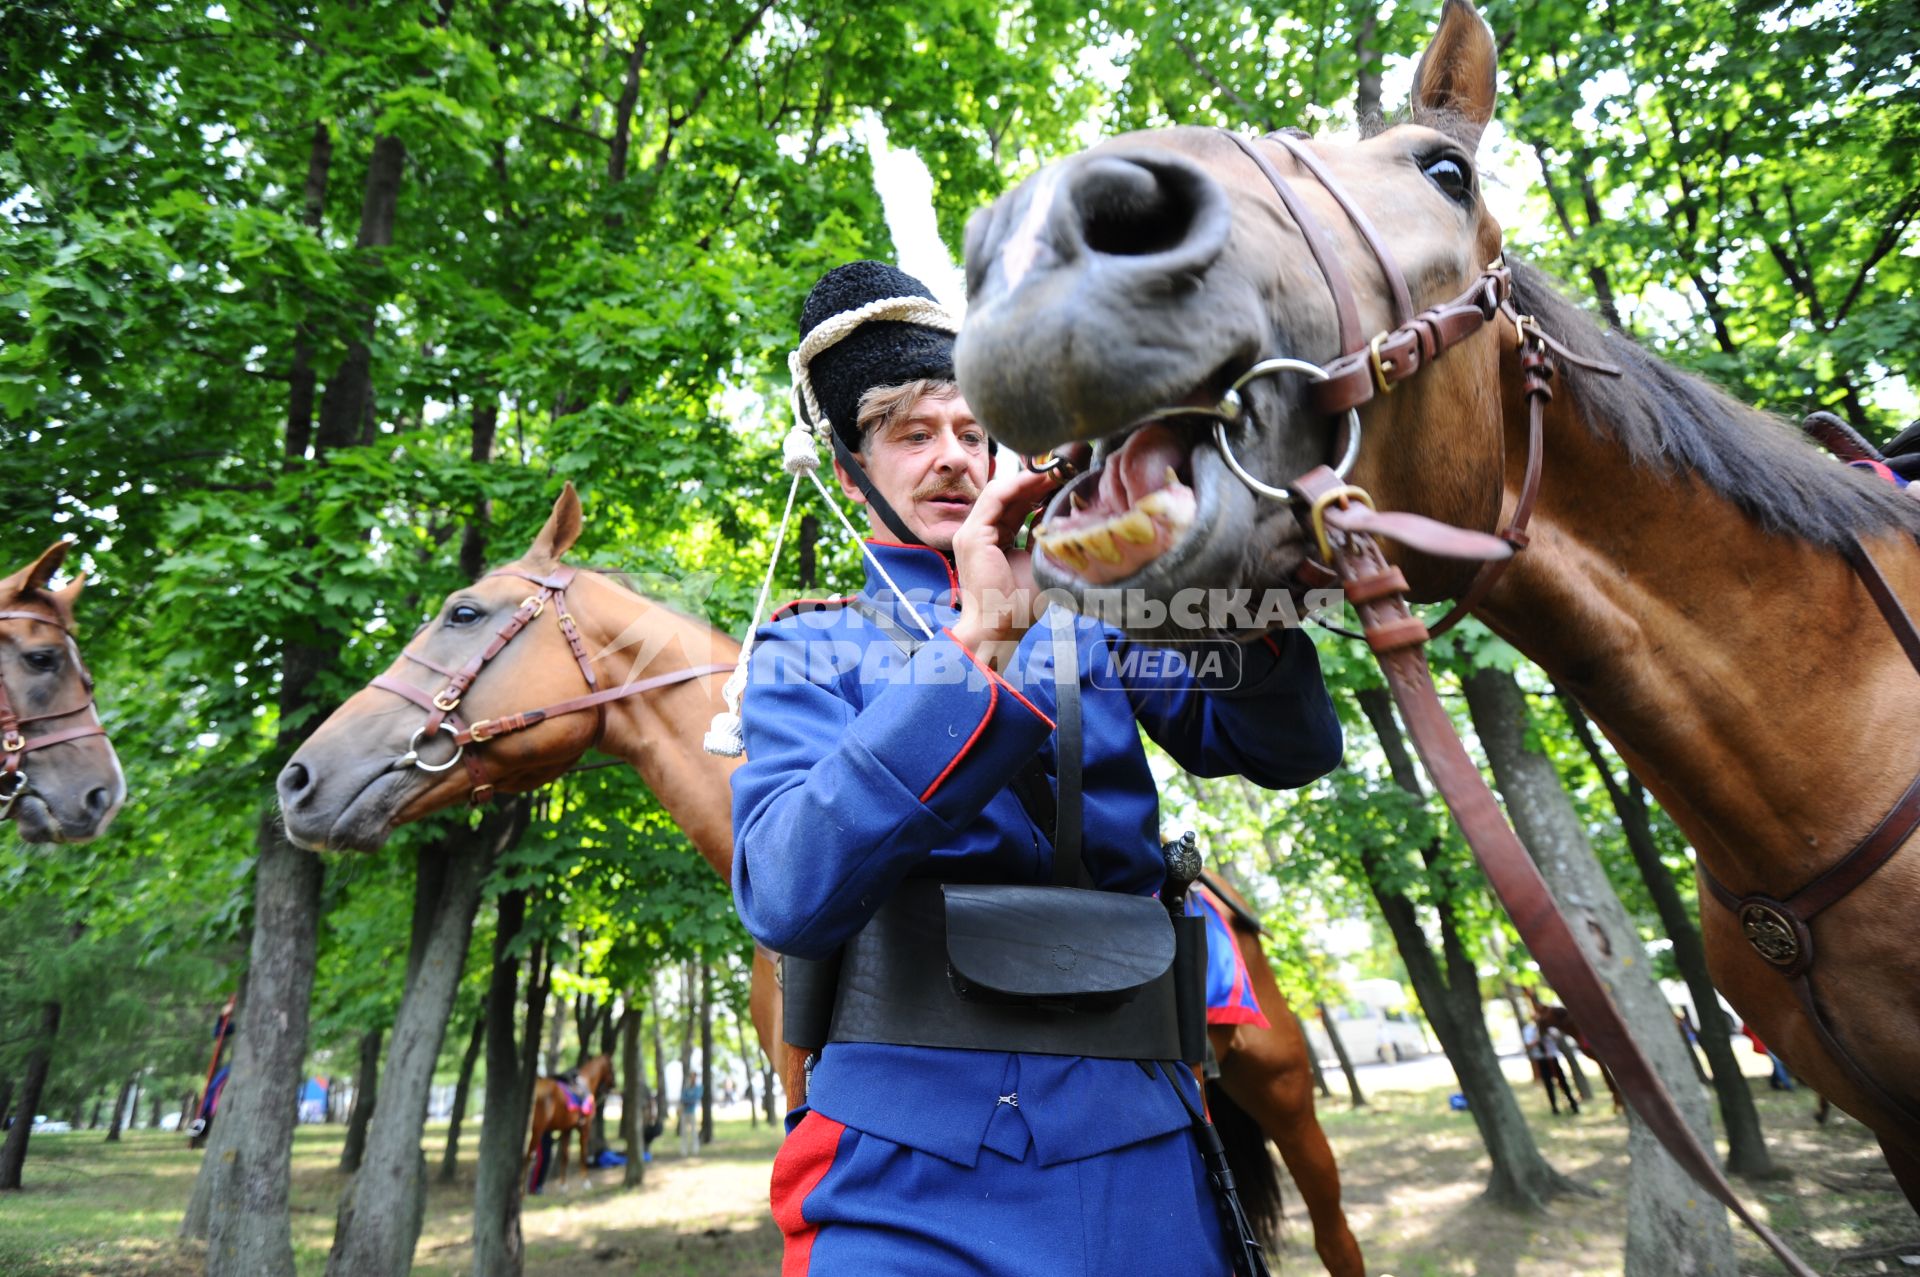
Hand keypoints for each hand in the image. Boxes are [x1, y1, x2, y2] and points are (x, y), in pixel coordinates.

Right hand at [948, 466, 1061, 669]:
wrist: (998, 629)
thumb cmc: (1019, 607)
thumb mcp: (1039, 563)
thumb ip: (1045, 538)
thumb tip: (1065, 514)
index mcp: (993, 540)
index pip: (1015, 505)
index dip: (1038, 490)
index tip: (1064, 479)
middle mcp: (979, 533)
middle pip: (1009, 495)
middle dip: (1036, 480)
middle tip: (1065, 468)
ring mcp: (972, 533)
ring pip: (1001, 491)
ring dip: (1029, 478)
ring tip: (1056, 470)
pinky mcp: (972, 536)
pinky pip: (994, 499)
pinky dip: (1017, 485)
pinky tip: (1040, 478)